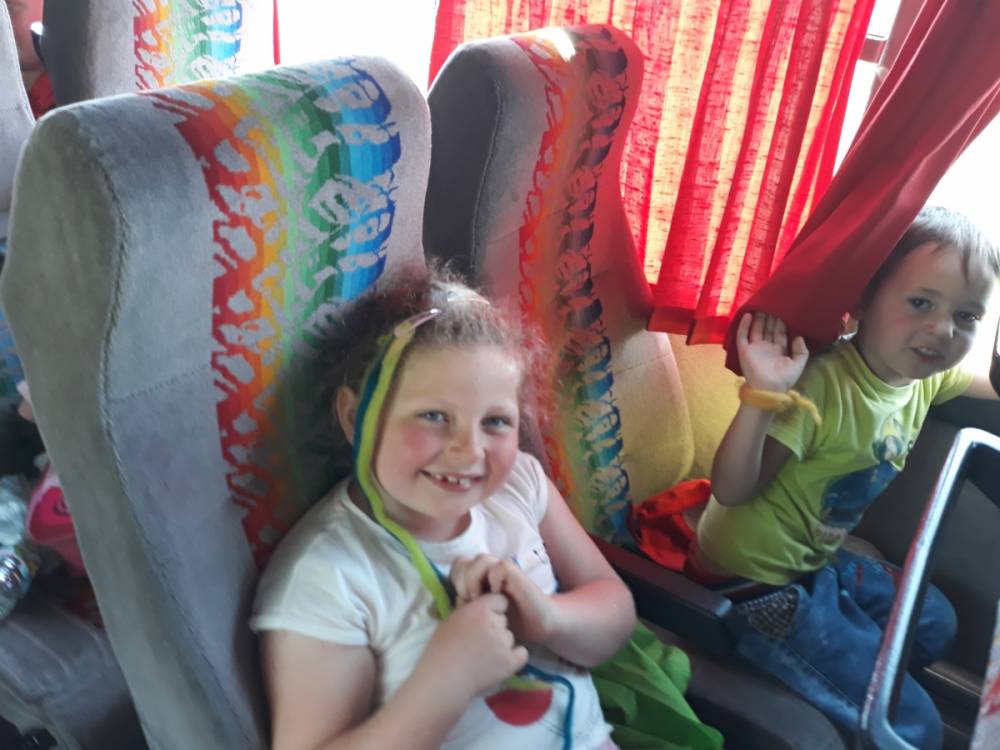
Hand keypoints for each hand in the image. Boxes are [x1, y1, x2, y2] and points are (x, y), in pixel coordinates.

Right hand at [413, 593, 527, 703]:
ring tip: (486, 657)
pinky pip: (522, 654)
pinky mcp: (509, 662)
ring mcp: (503, 643)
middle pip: (504, 620)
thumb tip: (478, 610)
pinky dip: (515, 657)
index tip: (486, 619)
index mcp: (479, 609)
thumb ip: (468, 612)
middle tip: (481, 641)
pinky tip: (504, 661)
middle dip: (495, 628)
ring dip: (502, 644)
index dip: (494, 609)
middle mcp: (494, 623)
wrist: (442, 679)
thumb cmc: (439, 650)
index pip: (500, 600)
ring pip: (510, 637)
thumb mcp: (450, 621)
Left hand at [452, 555, 554, 645]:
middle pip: (464, 560)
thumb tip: (450, 604)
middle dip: (461, 579)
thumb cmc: (510, 624)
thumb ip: (467, 608)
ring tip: (477, 597)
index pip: (457, 566)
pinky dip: (495, 579)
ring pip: (481, 558)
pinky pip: (501, 567)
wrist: (538, 627)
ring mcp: (503, 572)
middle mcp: (489, 572)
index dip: (455, 581)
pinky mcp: (517, 575)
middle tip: (467, 599)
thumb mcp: (482, 617)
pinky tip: (497, 596)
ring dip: (474, 577)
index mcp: (479, 579)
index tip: (460, 602)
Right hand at [736, 312, 808, 392]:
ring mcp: (754, 348)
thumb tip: (799, 336)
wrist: (768, 389)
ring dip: (758, 318)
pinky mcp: (744, 350)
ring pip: (756, 329)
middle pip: (768, 328)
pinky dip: (744, 325)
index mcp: (779, 350)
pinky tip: (749, 314)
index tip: (785, 309)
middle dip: (770, 316)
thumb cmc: (784, 378)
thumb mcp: (798, 364)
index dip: (782, 321)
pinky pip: (742, 335)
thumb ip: (801, 350)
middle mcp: (766, 347)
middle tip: (773, 302)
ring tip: (761, 304)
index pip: (780, 332)